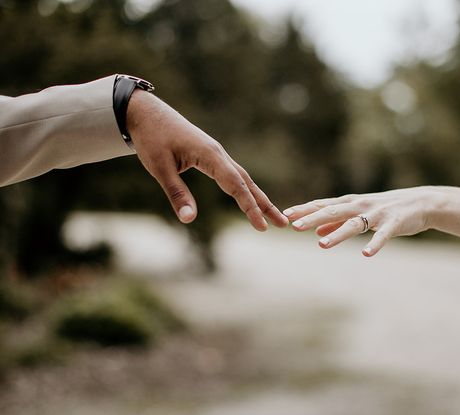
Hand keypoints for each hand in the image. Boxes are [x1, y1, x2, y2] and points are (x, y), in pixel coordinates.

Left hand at [127, 90, 288, 228]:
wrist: (145, 112)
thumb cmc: (151, 137)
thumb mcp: (158, 167)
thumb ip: (176, 193)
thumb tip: (189, 220)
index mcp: (210, 155)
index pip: (236, 185)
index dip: (250, 208)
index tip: (262, 227)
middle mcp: (219, 154)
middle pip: (248, 183)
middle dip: (265, 205)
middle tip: (283, 224)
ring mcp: (217, 154)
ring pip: (243, 179)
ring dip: (259, 198)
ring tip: (274, 216)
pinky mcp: (211, 156)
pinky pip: (234, 175)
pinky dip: (245, 189)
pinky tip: (250, 199)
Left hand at [284, 187, 440, 255]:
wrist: (422, 202)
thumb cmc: (387, 208)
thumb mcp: (360, 213)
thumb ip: (339, 221)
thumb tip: (317, 231)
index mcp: (351, 203)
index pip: (323, 205)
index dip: (305, 210)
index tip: (285, 214)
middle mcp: (361, 206)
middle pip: (332, 211)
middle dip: (313, 219)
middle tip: (294, 226)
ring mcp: (377, 214)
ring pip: (354, 224)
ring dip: (337, 234)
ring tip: (321, 245)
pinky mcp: (393, 223)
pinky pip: (382, 235)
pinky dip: (374, 244)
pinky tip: (366, 254)